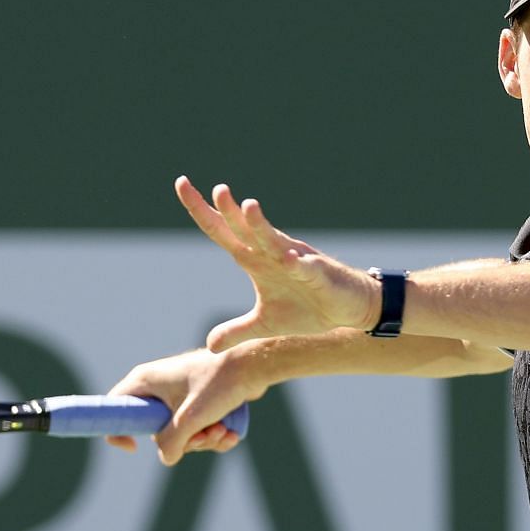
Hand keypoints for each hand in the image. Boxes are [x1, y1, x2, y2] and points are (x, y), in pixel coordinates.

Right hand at [105, 348, 256, 465]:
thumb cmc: (219, 382)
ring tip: (223, 431)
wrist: (253, 366)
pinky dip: (213, 435)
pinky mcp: (197, 401)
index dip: (118, 430)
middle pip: (156, 430)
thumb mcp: (191, 417)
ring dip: (204, 440)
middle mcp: (157, 387)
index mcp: (145, 381)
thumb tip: (167, 458)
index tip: (135, 447)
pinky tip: (230, 433)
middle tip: (203, 437)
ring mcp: (177, 395)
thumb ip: (173, 442)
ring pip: (181, 433)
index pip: (114, 407)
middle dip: (184, 442)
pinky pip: (197, 428)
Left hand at [175, 176, 377, 350]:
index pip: (222, 231)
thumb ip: (237, 331)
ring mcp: (296, 260)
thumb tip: (210, 346)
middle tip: (214, 188)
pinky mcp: (319, 274)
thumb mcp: (265, 325)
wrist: (348, 309)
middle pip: (243, 227)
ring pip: (274, 240)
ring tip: (248, 206)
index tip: (181, 184)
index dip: (202, 210)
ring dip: (261, 225)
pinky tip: (289, 259)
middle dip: (227, 209)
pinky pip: (307, 268)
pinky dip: (298, 264)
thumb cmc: (307, 308)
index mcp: (255, 259)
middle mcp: (272, 253)